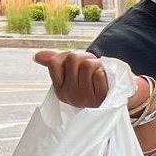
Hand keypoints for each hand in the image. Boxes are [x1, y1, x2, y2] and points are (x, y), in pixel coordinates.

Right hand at [33, 51, 150, 110]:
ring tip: (99, 73)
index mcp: (60, 90)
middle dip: (84, 58)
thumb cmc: (94, 79)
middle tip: (91, 68)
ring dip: (96, 64)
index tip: (76, 67)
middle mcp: (70, 97)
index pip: (55, 62)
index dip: (67, 57)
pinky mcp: (100, 98)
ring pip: (86, 65)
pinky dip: (104, 71)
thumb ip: (55, 62)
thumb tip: (36, 56)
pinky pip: (98, 73)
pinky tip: (106, 80)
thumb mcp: (73, 70)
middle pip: (72, 59)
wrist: (119, 91)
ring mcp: (85, 99)